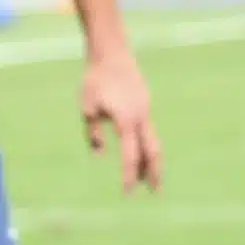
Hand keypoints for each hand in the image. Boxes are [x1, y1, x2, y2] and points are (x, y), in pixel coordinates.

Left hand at [78, 46, 161, 191]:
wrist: (111, 52)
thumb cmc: (95, 79)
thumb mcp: (87, 107)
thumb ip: (93, 133)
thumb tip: (100, 154)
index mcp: (126, 120)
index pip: (131, 155)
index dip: (130, 176)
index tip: (128, 192)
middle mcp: (141, 116)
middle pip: (153, 150)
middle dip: (155, 172)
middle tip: (157, 192)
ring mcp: (145, 109)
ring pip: (153, 141)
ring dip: (151, 160)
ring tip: (149, 178)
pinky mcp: (144, 103)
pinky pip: (148, 130)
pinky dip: (146, 145)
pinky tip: (140, 153)